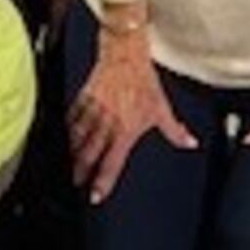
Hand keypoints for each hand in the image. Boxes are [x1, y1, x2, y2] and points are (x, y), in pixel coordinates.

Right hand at [69, 30, 196, 202]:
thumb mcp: (161, 107)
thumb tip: (189, 142)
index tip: (95, 195)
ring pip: (77, 138)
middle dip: (80, 171)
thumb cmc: (143, 80)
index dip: (103, 181)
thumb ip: (174, 129)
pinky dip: (65, 128)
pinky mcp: (84, 99)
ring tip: (63, 165)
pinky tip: (60, 136)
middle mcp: (107, 124)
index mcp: (125, 130)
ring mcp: (93, 112)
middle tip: (74, 184)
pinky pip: (71, 117)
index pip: (112, 162)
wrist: (125, 54)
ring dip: (70, 153)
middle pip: (89, 154)